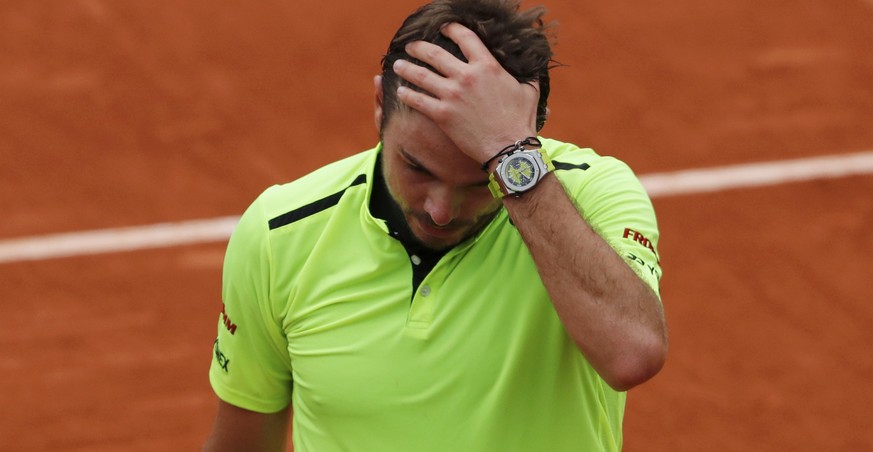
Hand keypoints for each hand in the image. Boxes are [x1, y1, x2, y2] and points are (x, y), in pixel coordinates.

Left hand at [392, 23, 539, 163]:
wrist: (509, 149)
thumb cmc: (520, 121)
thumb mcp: (529, 90)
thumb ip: (528, 74)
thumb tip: (533, 65)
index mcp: (487, 66)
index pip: (464, 37)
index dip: (450, 29)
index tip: (442, 28)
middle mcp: (466, 76)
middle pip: (435, 53)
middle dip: (419, 48)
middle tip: (411, 46)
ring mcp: (452, 95)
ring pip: (421, 75)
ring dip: (406, 68)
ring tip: (398, 65)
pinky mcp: (442, 115)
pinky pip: (418, 100)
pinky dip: (407, 94)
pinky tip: (400, 92)